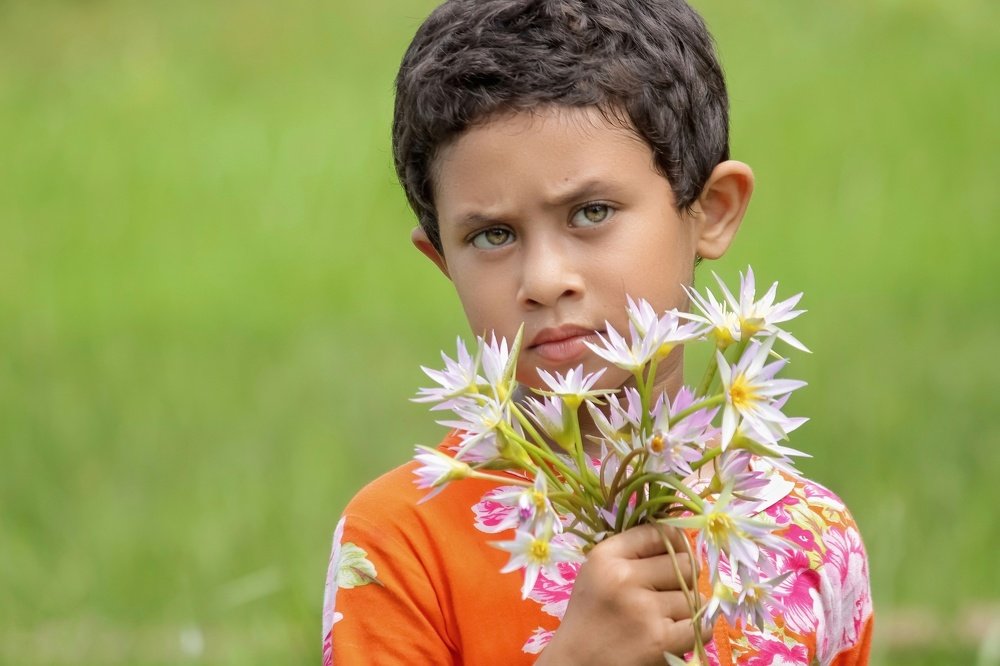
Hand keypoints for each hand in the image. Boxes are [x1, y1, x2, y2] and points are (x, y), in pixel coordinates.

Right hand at [535, 523, 710, 665]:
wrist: (576, 663)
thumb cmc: (591, 615)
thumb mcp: (597, 571)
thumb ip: (631, 551)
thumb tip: (679, 535)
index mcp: (607, 557)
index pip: (660, 532)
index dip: (674, 542)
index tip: (673, 555)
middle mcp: (624, 578)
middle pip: (686, 563)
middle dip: (683, 578)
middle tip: (665, 592)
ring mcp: (644, 609)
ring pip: (695, 597)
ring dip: (685, 608)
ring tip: (662, 617)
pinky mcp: (661, 640)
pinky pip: (702, 625)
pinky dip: (696, 630)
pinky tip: (675, 632)